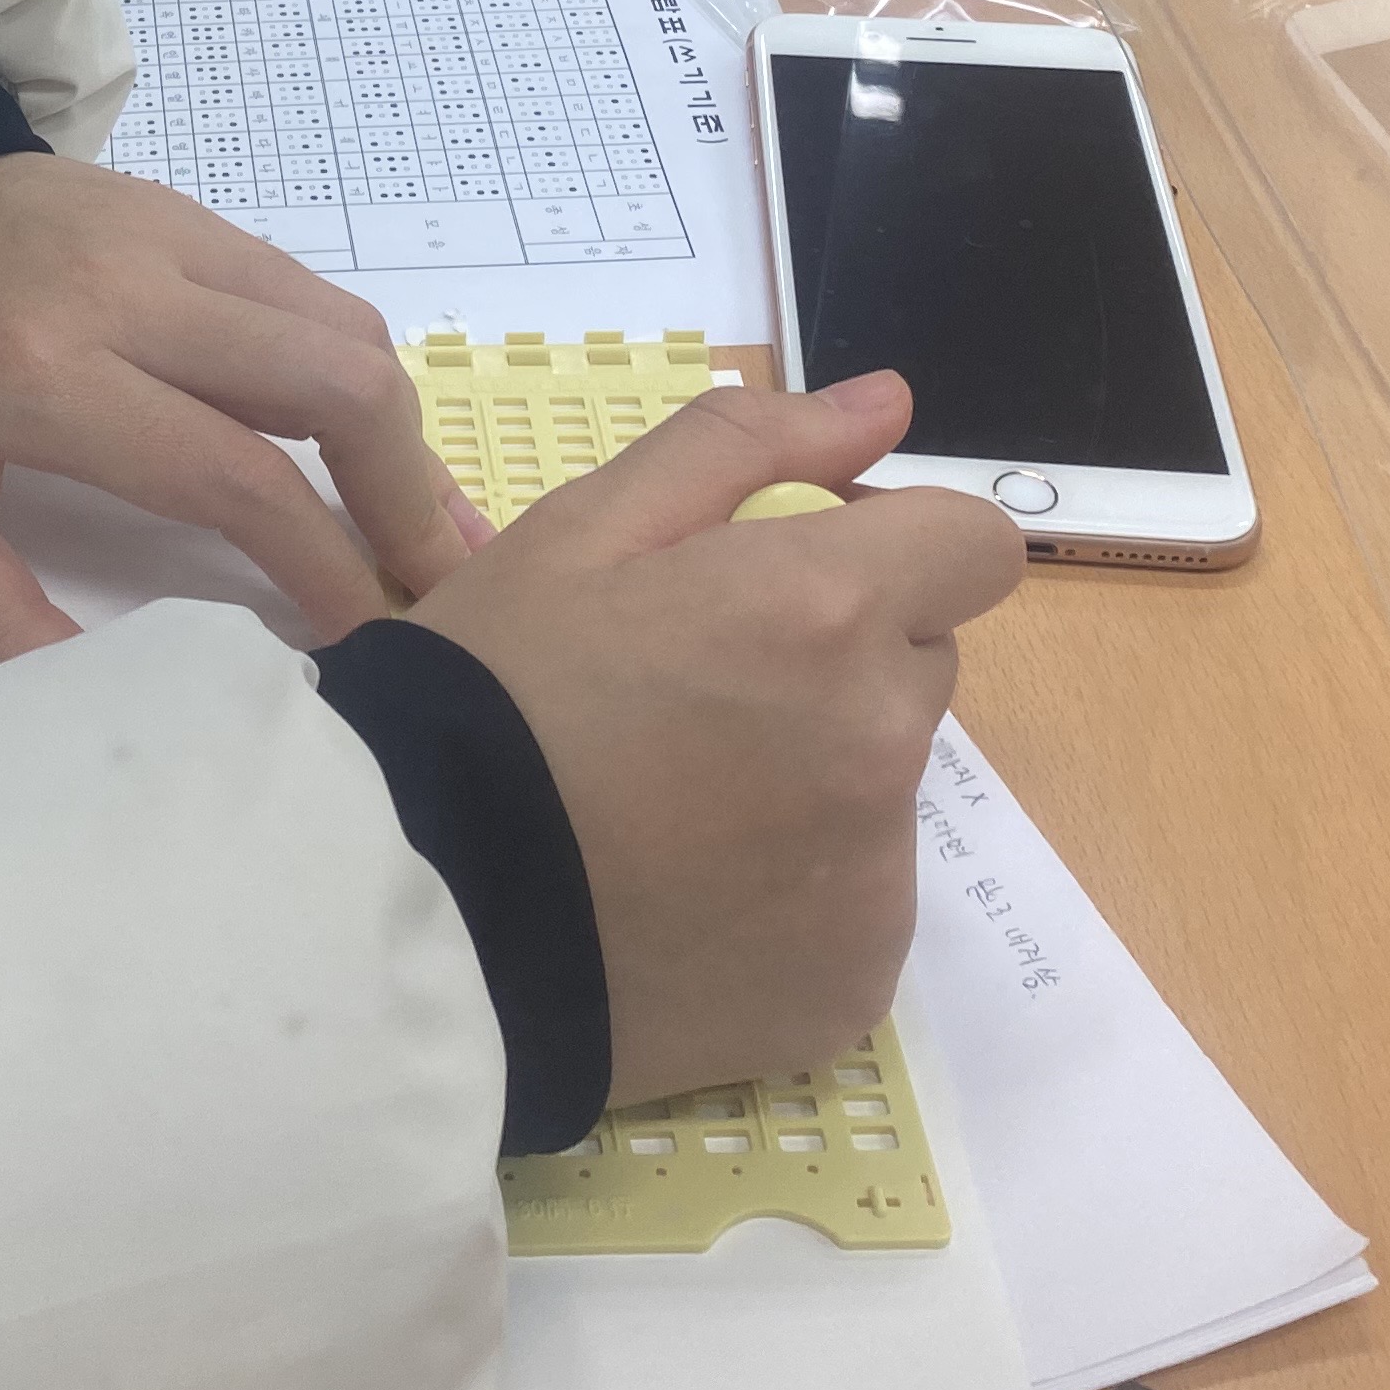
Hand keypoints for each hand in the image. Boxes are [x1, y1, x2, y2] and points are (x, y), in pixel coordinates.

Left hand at [0, 155, 481, 665]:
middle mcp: (127, 286)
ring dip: (398, 435)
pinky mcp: (185, 212)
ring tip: (425, 534)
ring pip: (343, 325)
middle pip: (335, 379)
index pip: (233, 473)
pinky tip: (366, 448)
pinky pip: (306, 291)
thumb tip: (112, 700)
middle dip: (408, 498)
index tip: (366, 644)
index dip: (321, 567)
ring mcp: (168, 232)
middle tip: (438, 593)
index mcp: (42, 373)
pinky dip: (355, 374)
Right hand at [409, 372, 1021, 1100]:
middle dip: (838, 659)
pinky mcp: (853, 986)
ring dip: (810, 777)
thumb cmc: (486, 694)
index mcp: (825, 609)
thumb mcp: (579, 529)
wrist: (417, 916)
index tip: (788, 577)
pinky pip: (854, 906)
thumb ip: (747, 449)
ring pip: (883, 786)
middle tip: (688, 695)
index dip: (889, 546)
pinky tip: (680, 896)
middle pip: (920, 665)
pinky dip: (790, 895)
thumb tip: (888, 404)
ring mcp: (875, 877)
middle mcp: (881, 740)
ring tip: (664, 810)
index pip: (972, 546)